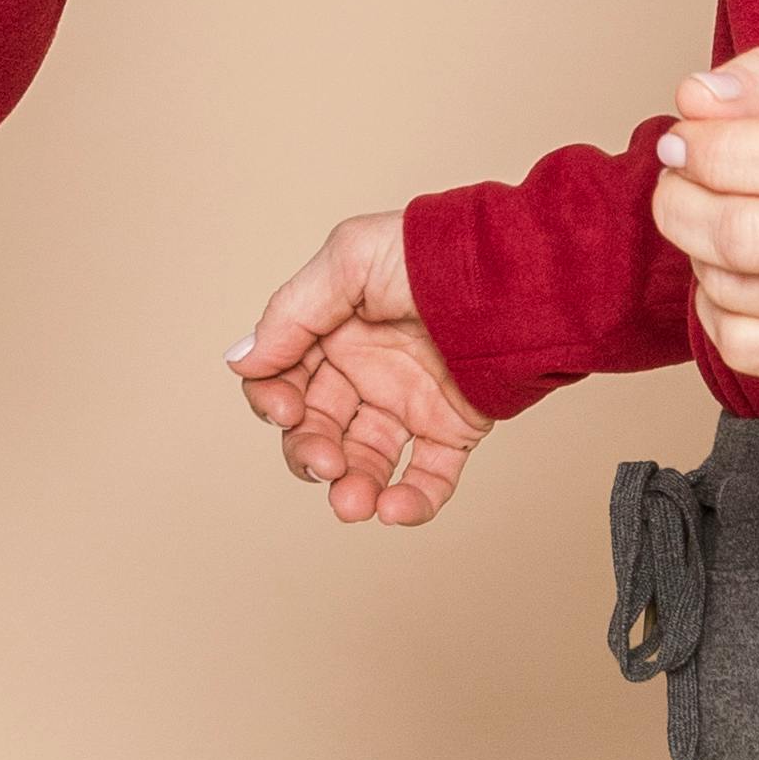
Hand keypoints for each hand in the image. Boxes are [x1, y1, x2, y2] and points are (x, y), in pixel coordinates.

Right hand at [228, 215, 487, 528]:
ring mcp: (409, 404)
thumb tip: (241, 361)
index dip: (275, 402)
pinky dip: (411, 503)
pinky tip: (394, 509)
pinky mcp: (453, 429)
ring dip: (352, 488)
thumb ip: (291, 315)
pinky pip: (427, 478)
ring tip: (354, 503)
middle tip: (324, 463)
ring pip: (365, 462)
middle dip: (310, 453)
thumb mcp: (348, 262)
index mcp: (334, 332)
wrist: (516, 273)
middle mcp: (367, 372)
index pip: (285, 381)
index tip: (285, 410)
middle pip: (318, 430)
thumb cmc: (432, 250)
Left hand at [654, 26, 758, 388]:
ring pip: (739, 293)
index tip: (681, 140)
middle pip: (754, 238)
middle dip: (682, 203)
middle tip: (677, 178)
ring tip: (718, 215)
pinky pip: (747, 348)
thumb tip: (697, 100)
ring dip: (698, 250)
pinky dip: (714, 308)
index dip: (715, 153)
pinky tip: (735, 272)